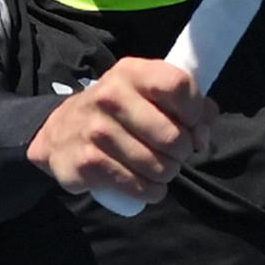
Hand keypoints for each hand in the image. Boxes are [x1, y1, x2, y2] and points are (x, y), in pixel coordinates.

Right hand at [29, 58, 215, 206]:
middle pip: (173, 136)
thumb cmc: (118, 114)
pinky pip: (139, 186)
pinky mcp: (89, 162)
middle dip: (182, 152)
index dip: (195, 111)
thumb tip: (204, 130)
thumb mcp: (147, 95)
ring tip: (159, 169)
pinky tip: (147, 185)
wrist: (60, 134)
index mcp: (132, 73)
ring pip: (159, 167)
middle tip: (173, 154)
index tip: (192, 125)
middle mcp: (111, 96)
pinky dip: (151, 191)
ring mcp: (97, 130)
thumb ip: (187, 104)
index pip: (179, 86)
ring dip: (167, 174)